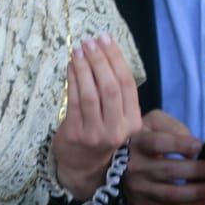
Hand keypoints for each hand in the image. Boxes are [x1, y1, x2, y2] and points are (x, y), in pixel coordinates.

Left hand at [52, 34, 142, 200]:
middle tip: (90, 42)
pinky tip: (71, 66)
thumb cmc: (101, 133)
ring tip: (79, 50)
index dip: (117, 59)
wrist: (83, 165)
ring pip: (91, 93)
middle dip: (100, 60)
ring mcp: (96, 133)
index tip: (106, 39)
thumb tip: (104, 51)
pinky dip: (72, 79)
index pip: (128, 85)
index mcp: (133, 122)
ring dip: (84, 67)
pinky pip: (74, 100)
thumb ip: (116, 92)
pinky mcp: (76, 133)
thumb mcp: (118, 117)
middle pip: (110, 87)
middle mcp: (117, 129)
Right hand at [126, 111, 204, 204]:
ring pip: (172, 194)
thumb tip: (192, 147)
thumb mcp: (151, 122)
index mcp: (136, 143)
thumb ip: (172, 126)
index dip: (180, 145)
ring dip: (199, 193)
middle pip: (169, 171)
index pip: (158, 144)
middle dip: (200, 171)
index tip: (200, 145)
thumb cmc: (139, 138)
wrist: (111, 163)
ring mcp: (138, 189)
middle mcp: (134, 167)